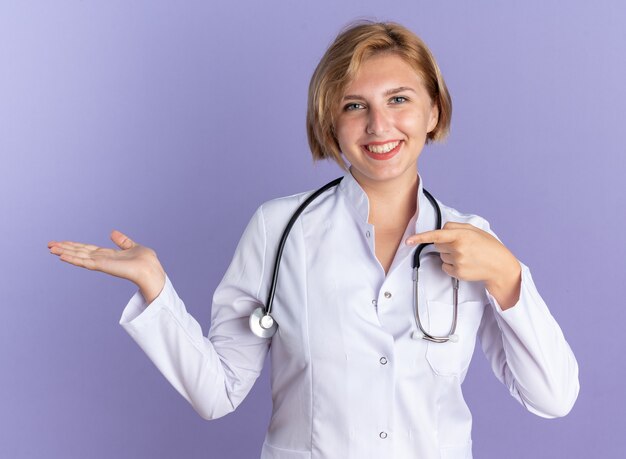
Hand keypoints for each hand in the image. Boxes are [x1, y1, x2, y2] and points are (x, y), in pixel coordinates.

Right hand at [48, 230, 165, 301]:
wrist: (151, 270)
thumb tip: (112, 232)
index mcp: (108, 255)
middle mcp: (102, 259)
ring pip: (79, 256)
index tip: (62, 242)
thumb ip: (122, 241)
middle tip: (49, 245)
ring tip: (51, 248)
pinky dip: (73, 259)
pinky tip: (62, 256)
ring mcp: (101, 263)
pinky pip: (85, 262)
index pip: (87, 249)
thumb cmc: (146, 261)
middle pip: (79, 252)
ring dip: (64, 252)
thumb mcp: (132, 246)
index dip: (74, 245)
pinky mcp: (103, 266)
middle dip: (65, 248)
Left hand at [405, 222, 521, 308]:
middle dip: (445, 244)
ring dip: (450, 255)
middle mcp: (458, 248)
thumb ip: (456, 227)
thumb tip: (441, 229)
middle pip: (437, 245)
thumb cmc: (487, 246)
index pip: (436, 235)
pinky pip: (445, 267)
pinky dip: (451, 265)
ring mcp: (458, 261)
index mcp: (462, 235)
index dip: (420, 237)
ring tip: (466, 255)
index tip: (409, 240)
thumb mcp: (474, 230)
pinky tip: (465, 264)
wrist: (499, 266)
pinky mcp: (458, 273)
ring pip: (441, 256)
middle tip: (462, 246)